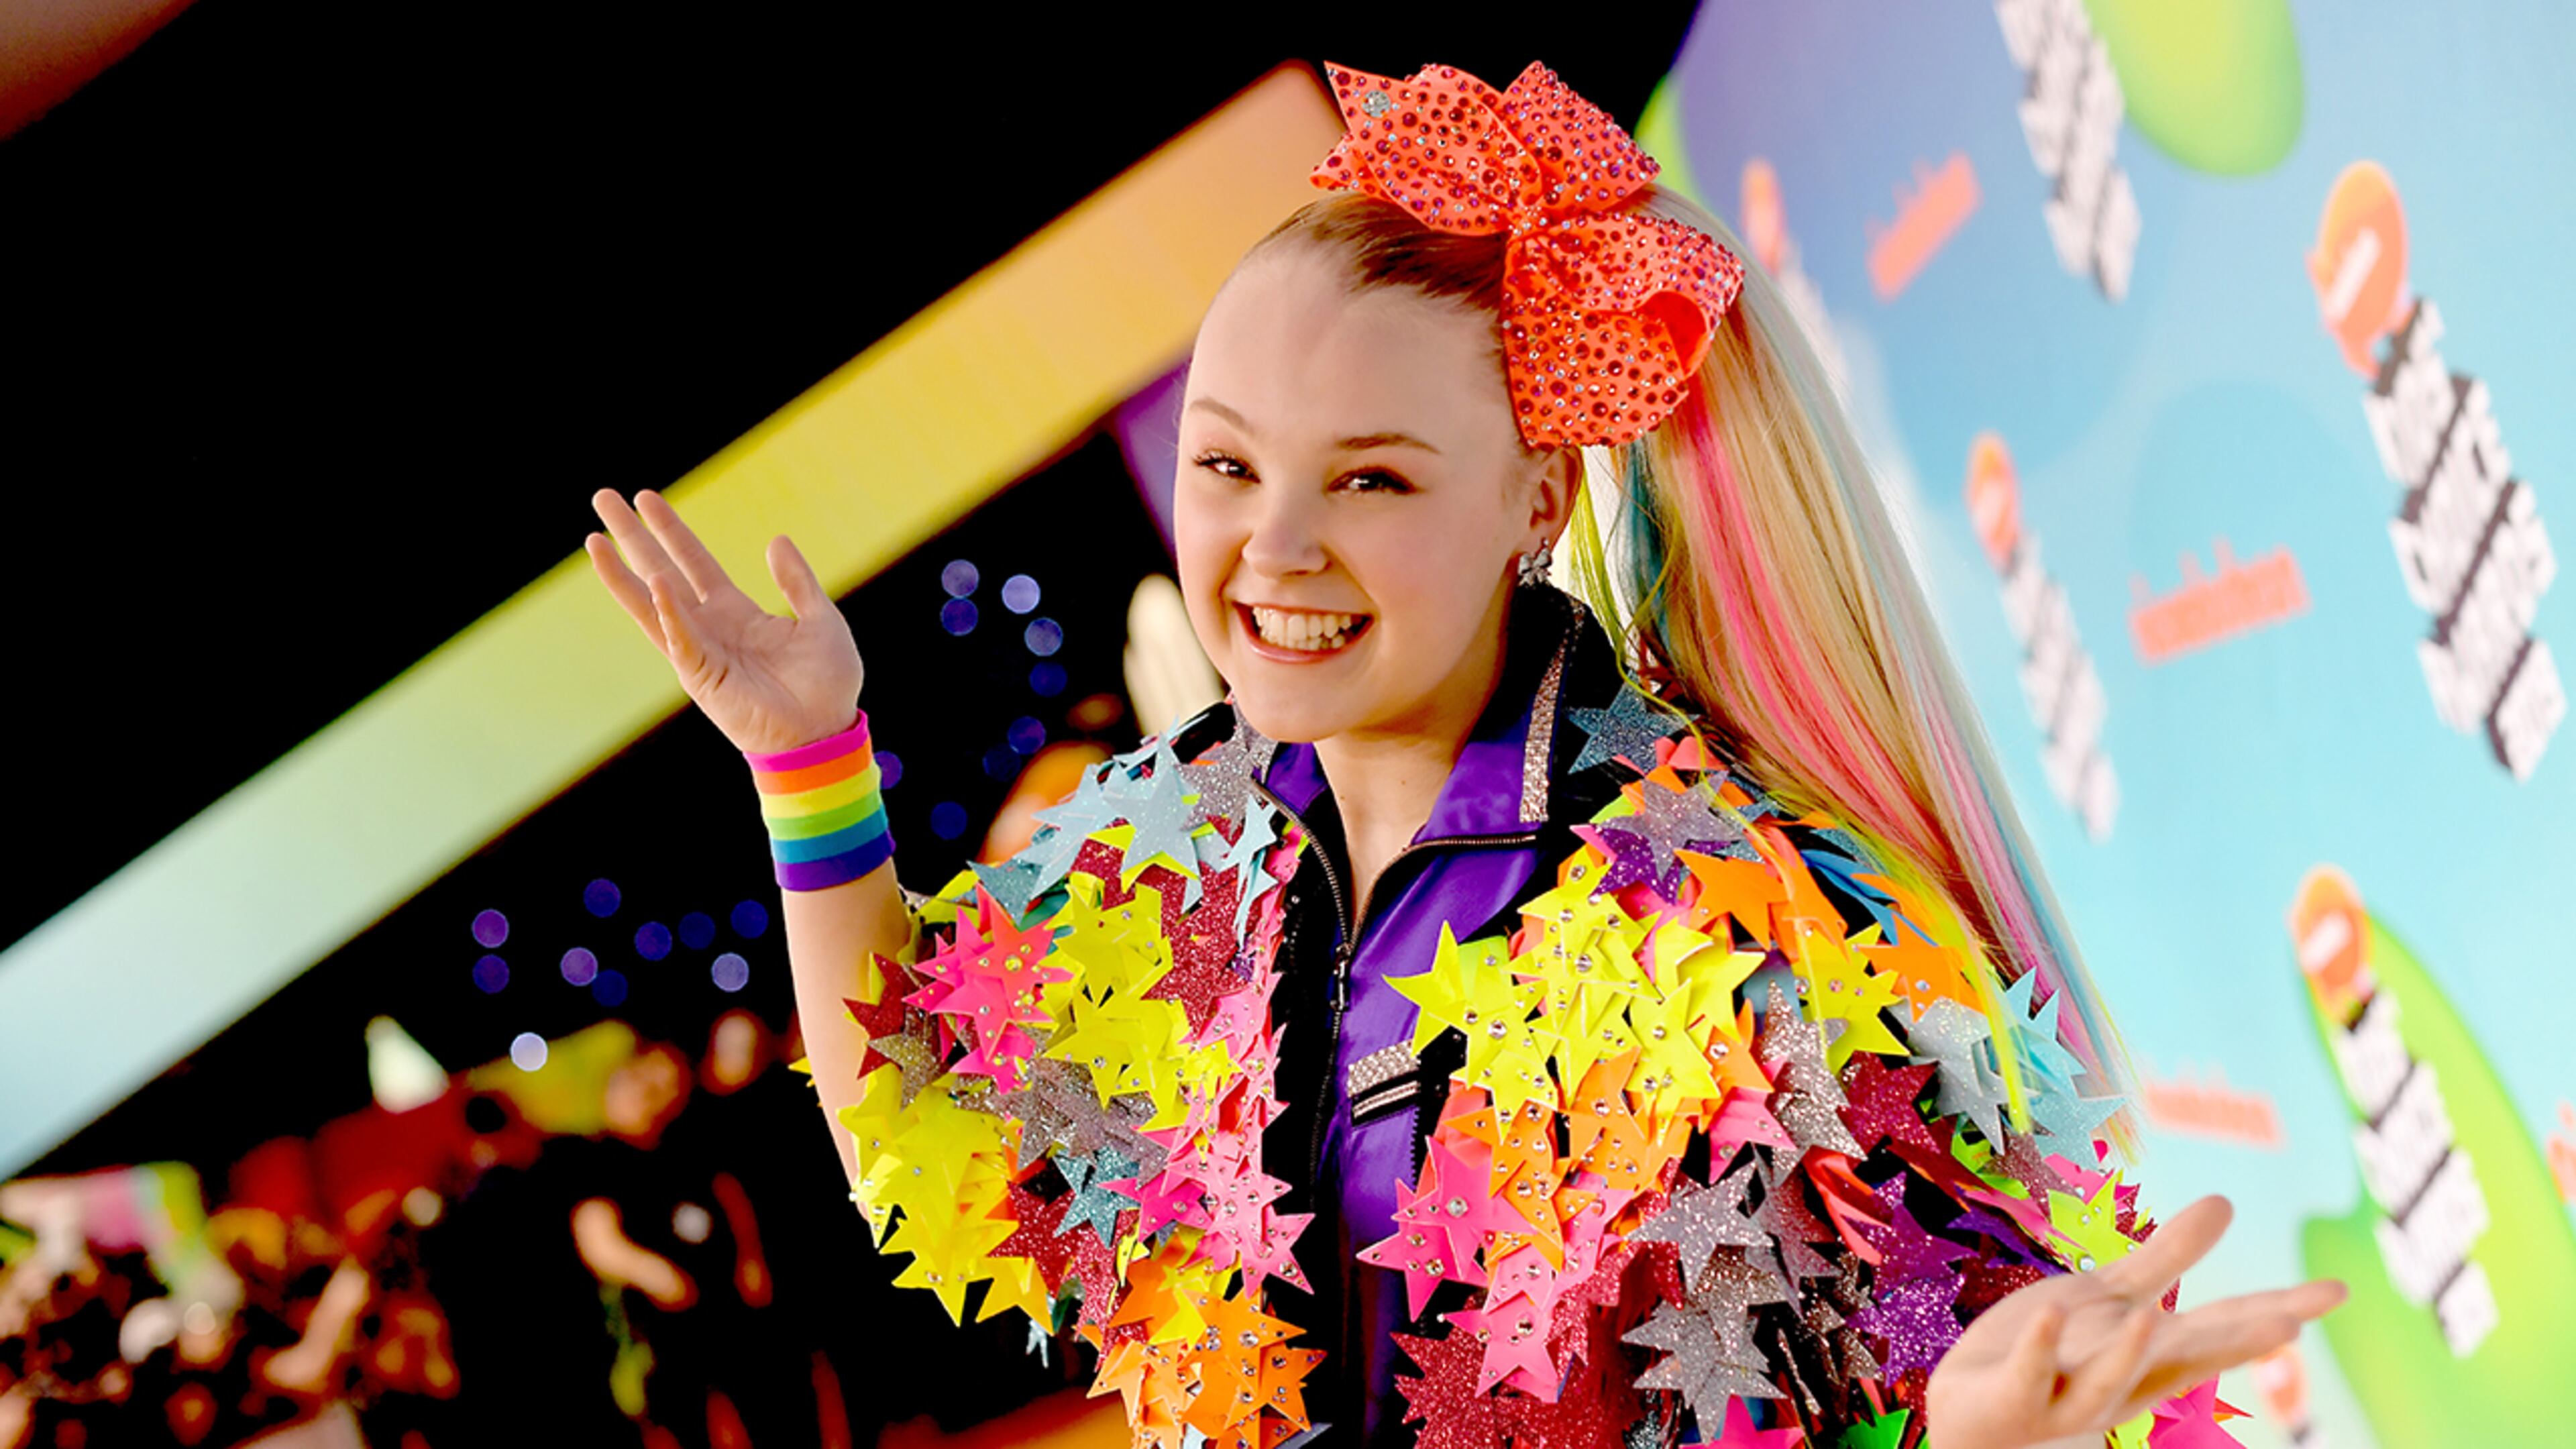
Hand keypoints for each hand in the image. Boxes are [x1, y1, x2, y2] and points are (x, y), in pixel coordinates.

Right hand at [586, 488, 863, 755]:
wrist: (825, 733)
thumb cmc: (826, 685)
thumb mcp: (821, 620)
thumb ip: (798, 582)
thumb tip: (776, 540)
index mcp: (735, 612)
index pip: (693, 561)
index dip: (670, 530)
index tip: (644, 497)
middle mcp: (709, 627)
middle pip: (660, 571)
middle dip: (632, 537)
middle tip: (603, 498)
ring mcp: (699, 651)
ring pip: (650, 604)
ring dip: (621, 573)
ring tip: (594, 539)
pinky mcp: (702, 677)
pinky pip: (680, 639)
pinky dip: (668, 612)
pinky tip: (655, 583)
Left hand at [1923, 1195, 2344, 1448]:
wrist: (1976, 1419)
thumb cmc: (2054, 1355)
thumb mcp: (2115, 1299)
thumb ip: (2169, 1257)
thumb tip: (2227, 1201)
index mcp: (2149, 1353)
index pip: (2219, 1331)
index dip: (2274, 1311)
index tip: (2335, 1291)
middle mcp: (2120, 1379)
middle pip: (2183, 1359)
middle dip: (2234, 1343)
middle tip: (2293, 1321)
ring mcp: (2067, 1394)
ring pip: (2109, 1376)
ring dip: (2132, 1351)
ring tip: (2154, 1319)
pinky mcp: (2014, 1397)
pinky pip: (2031, 1371)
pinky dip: (2042, 1347)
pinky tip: (2050, 1312)